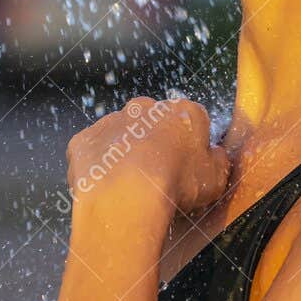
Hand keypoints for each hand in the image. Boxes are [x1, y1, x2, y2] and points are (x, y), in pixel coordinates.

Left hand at [65, 97, 233, 216]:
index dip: (190, 145)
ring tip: (129, 186)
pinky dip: (99, 165)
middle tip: (157, 175)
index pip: (192, 121)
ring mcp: (111, 120)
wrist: (127, 193)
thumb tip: (214, 154)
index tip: (187, 167)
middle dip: (155, 143)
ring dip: (125, 153)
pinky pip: (94, 152)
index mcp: (183, 112)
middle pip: (153, 123)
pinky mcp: (84, 139)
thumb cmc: (177, 183)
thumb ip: (216, 161)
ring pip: (121, 135)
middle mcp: (146, 107)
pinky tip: (105, 187)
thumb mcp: (216, 178)